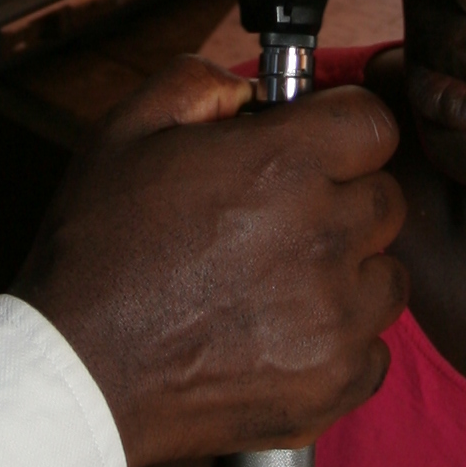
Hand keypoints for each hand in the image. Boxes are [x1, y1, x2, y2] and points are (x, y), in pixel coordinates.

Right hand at [15, 62, 404, 466]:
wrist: (78, 371)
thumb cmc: (97, 252)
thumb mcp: (123, 132)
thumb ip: (197, 84)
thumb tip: (254, 92)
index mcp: (284, 165)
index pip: (374, 124)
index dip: (342, 129)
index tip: (315, 148)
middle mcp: (323, 237)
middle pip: (385, 198)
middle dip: (343, 198)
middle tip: (282, 219)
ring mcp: (336, 317)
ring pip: (387, 274)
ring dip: (349, 273)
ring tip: (284, 282)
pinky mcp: (334, 382)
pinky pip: (374, 349)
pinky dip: (340, 343)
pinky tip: (282, 335)